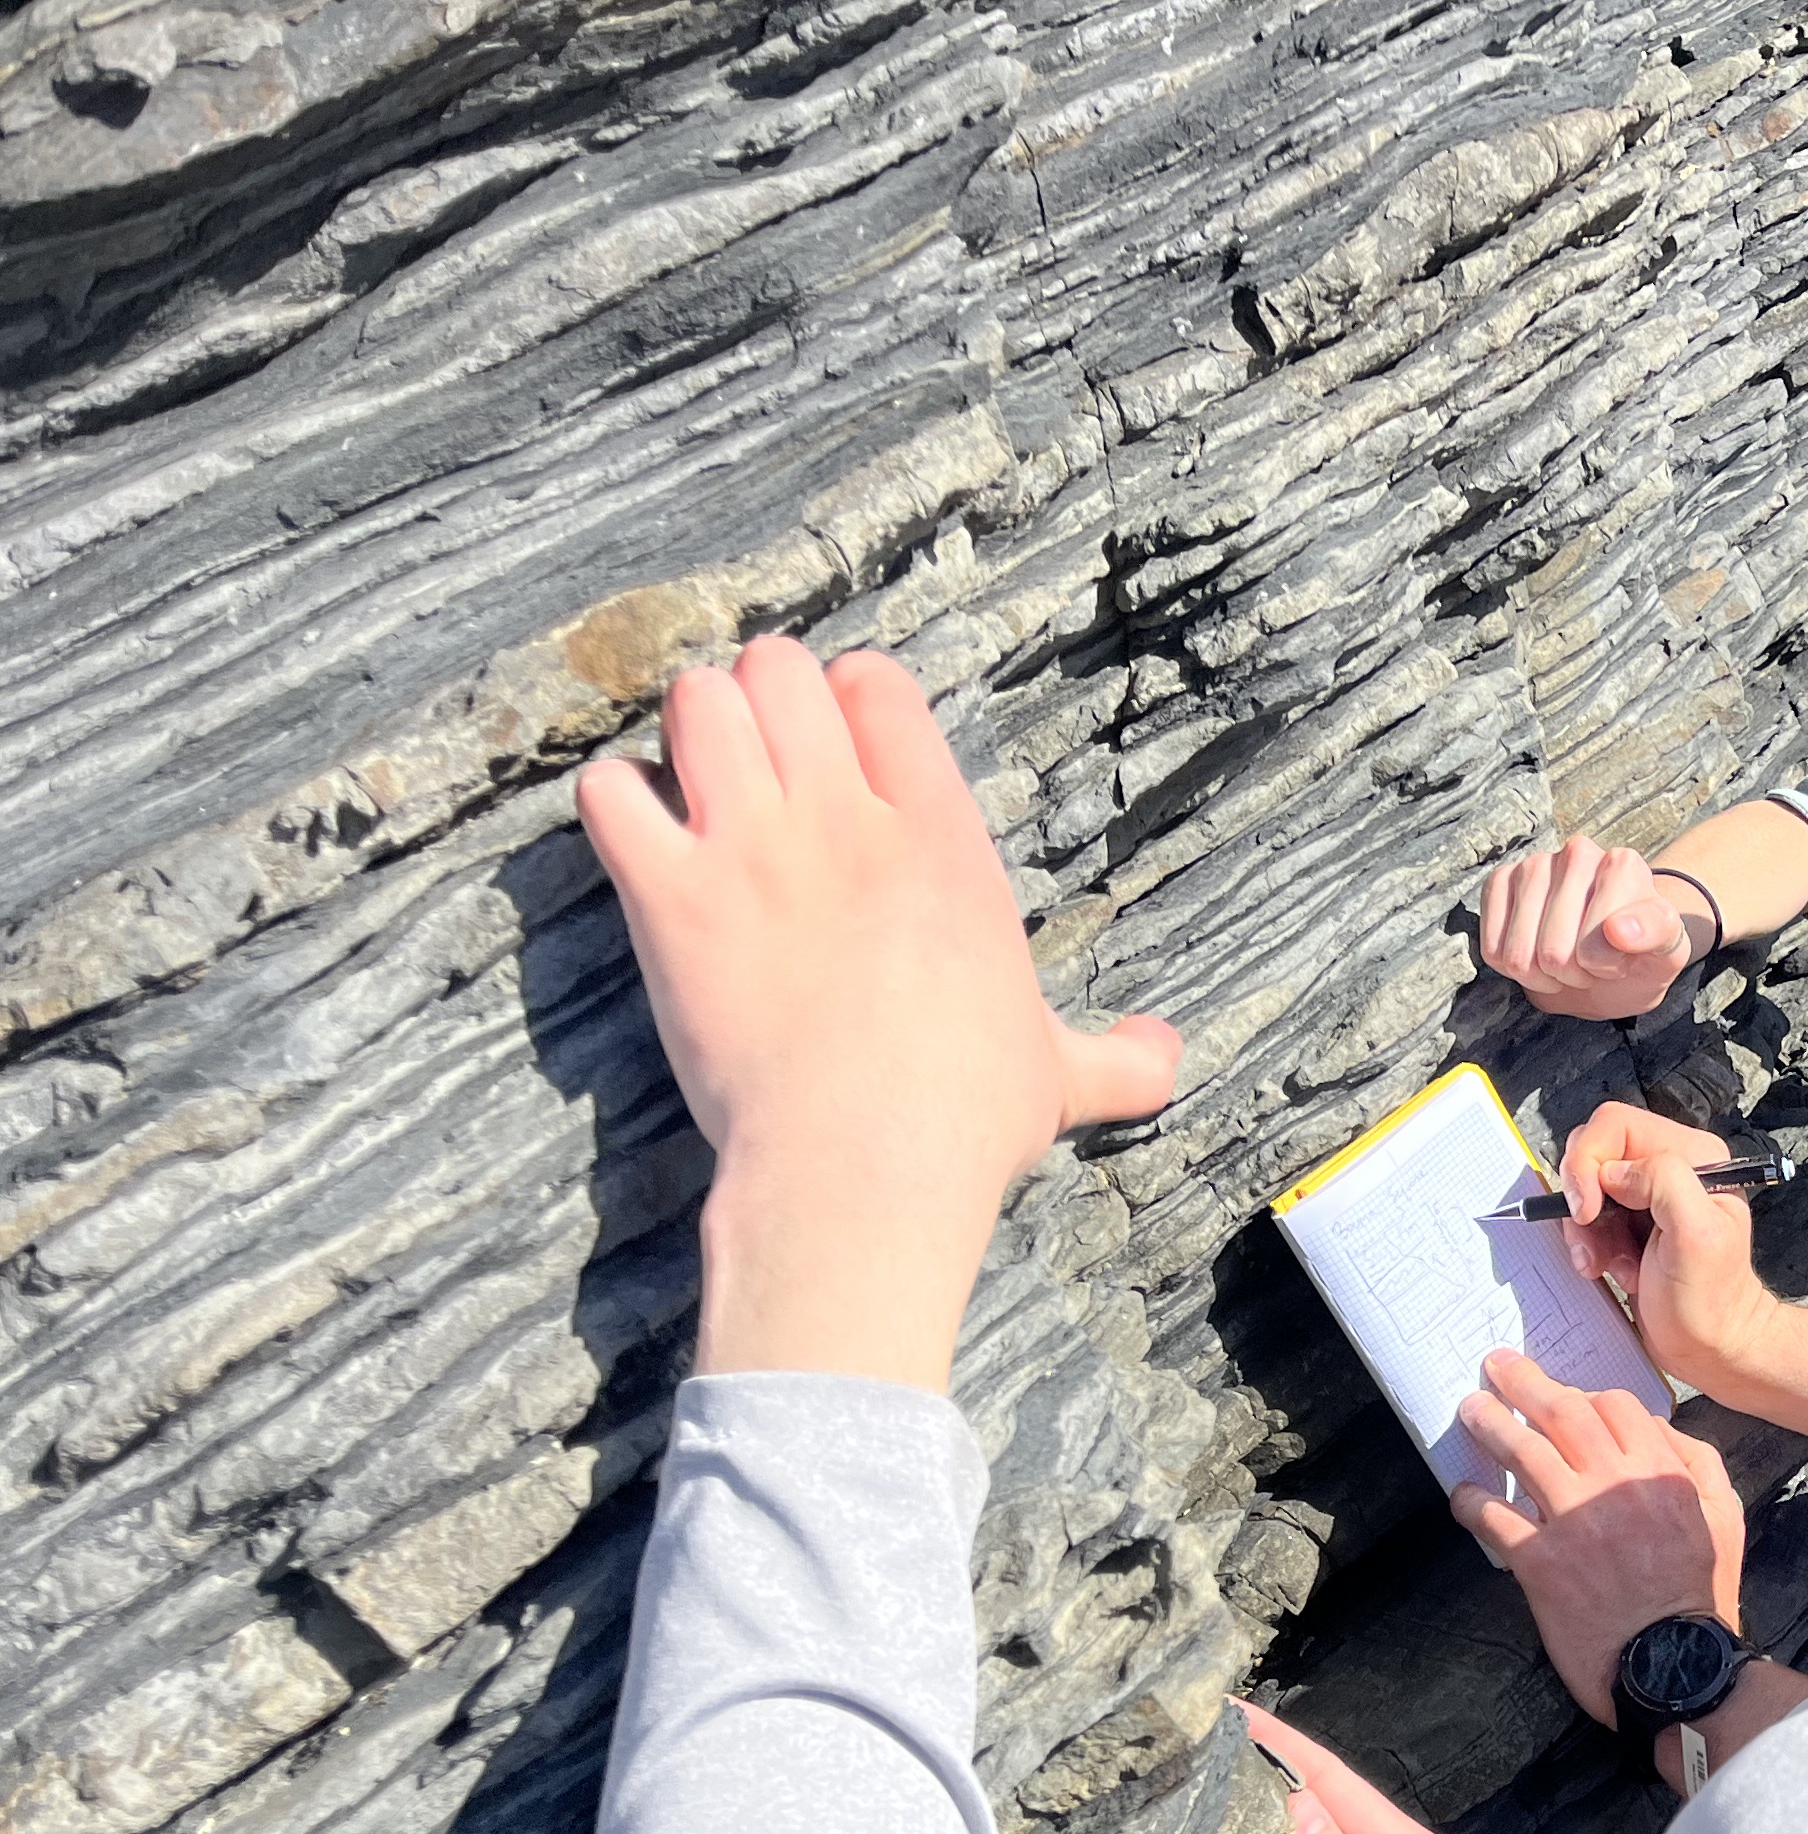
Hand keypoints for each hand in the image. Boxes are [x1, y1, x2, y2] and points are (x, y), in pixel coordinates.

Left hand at [575, 638, 1182, 1391]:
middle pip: (778, 670)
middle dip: (762, 699)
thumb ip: (1116, 1055)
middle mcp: (842, 818)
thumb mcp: (1060, 1075)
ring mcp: (750, 848)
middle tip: (758, 757)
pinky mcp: (670, 898)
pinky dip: (617, 802)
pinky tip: (640, 840)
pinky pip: (611, 792)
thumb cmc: (965, 1116)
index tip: (840, 741)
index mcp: (938, 835)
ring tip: (697, 782)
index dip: (849, 697)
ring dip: (691, 733)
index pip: (878, 685)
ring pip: (696, 706)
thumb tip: (1171, 1059)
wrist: (864, 1164)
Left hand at [1451, 1348, 1748, 1725]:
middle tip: (1498, 1367)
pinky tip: (1462, 1495)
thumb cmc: (1702, 1594)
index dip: (1583, 1393)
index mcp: (1661, 1469)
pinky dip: (1473, 1502)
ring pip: (1523, 1452)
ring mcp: (1574, 1520)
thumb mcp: (1725, 1518)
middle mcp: (1615, 1483)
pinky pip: (1495, 1519)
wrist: (1676, 1664)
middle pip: (1561, 1412)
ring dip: (1490, 1424)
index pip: (1615, 1405)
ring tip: (1470, 1410)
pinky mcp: (1540, 1562)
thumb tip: (1662, 1428)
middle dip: (1524, 1383)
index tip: (1562, 1395)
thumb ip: (1699, 1464)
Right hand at [1477, 835, 1702, 1018]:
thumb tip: (1618, 929)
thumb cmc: (1639, 955)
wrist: (1609, 957)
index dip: (1608, 966)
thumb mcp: (1667, 953)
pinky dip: (1511, 967)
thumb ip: (1656, 935)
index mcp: (1624, 866)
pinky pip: (1492, 948)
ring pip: (1519, 954)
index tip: (1622, 960)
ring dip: (1542, 975)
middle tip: (1591, 966)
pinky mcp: (1501, 881)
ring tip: (1567, 962)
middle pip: (1554, 952)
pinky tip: (1535, 955)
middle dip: (1573, 974)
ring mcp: (1535, 864)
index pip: (1599, 941)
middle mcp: (1578, 853)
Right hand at [1548, 1101, 1785, 1395]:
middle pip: (1593, 1153)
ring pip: (1585, 1189)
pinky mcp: (1630, 1224)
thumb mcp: (1696, 1235)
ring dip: (1587, 1232)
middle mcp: (1669, 1168)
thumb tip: (1613, 1172)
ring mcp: (1647, 1197)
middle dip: (1583, 1201)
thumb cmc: (1711, 1303)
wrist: (1712, 1349)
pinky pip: (1588, 1219)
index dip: (1589, 1164)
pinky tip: (1614, 1271)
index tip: (1589, 1212)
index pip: (1615, 1126)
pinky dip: (1590, 1246)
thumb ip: (1662, 1182)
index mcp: (1693, 1157)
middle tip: (1595, 1245)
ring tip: (1609, 1266)